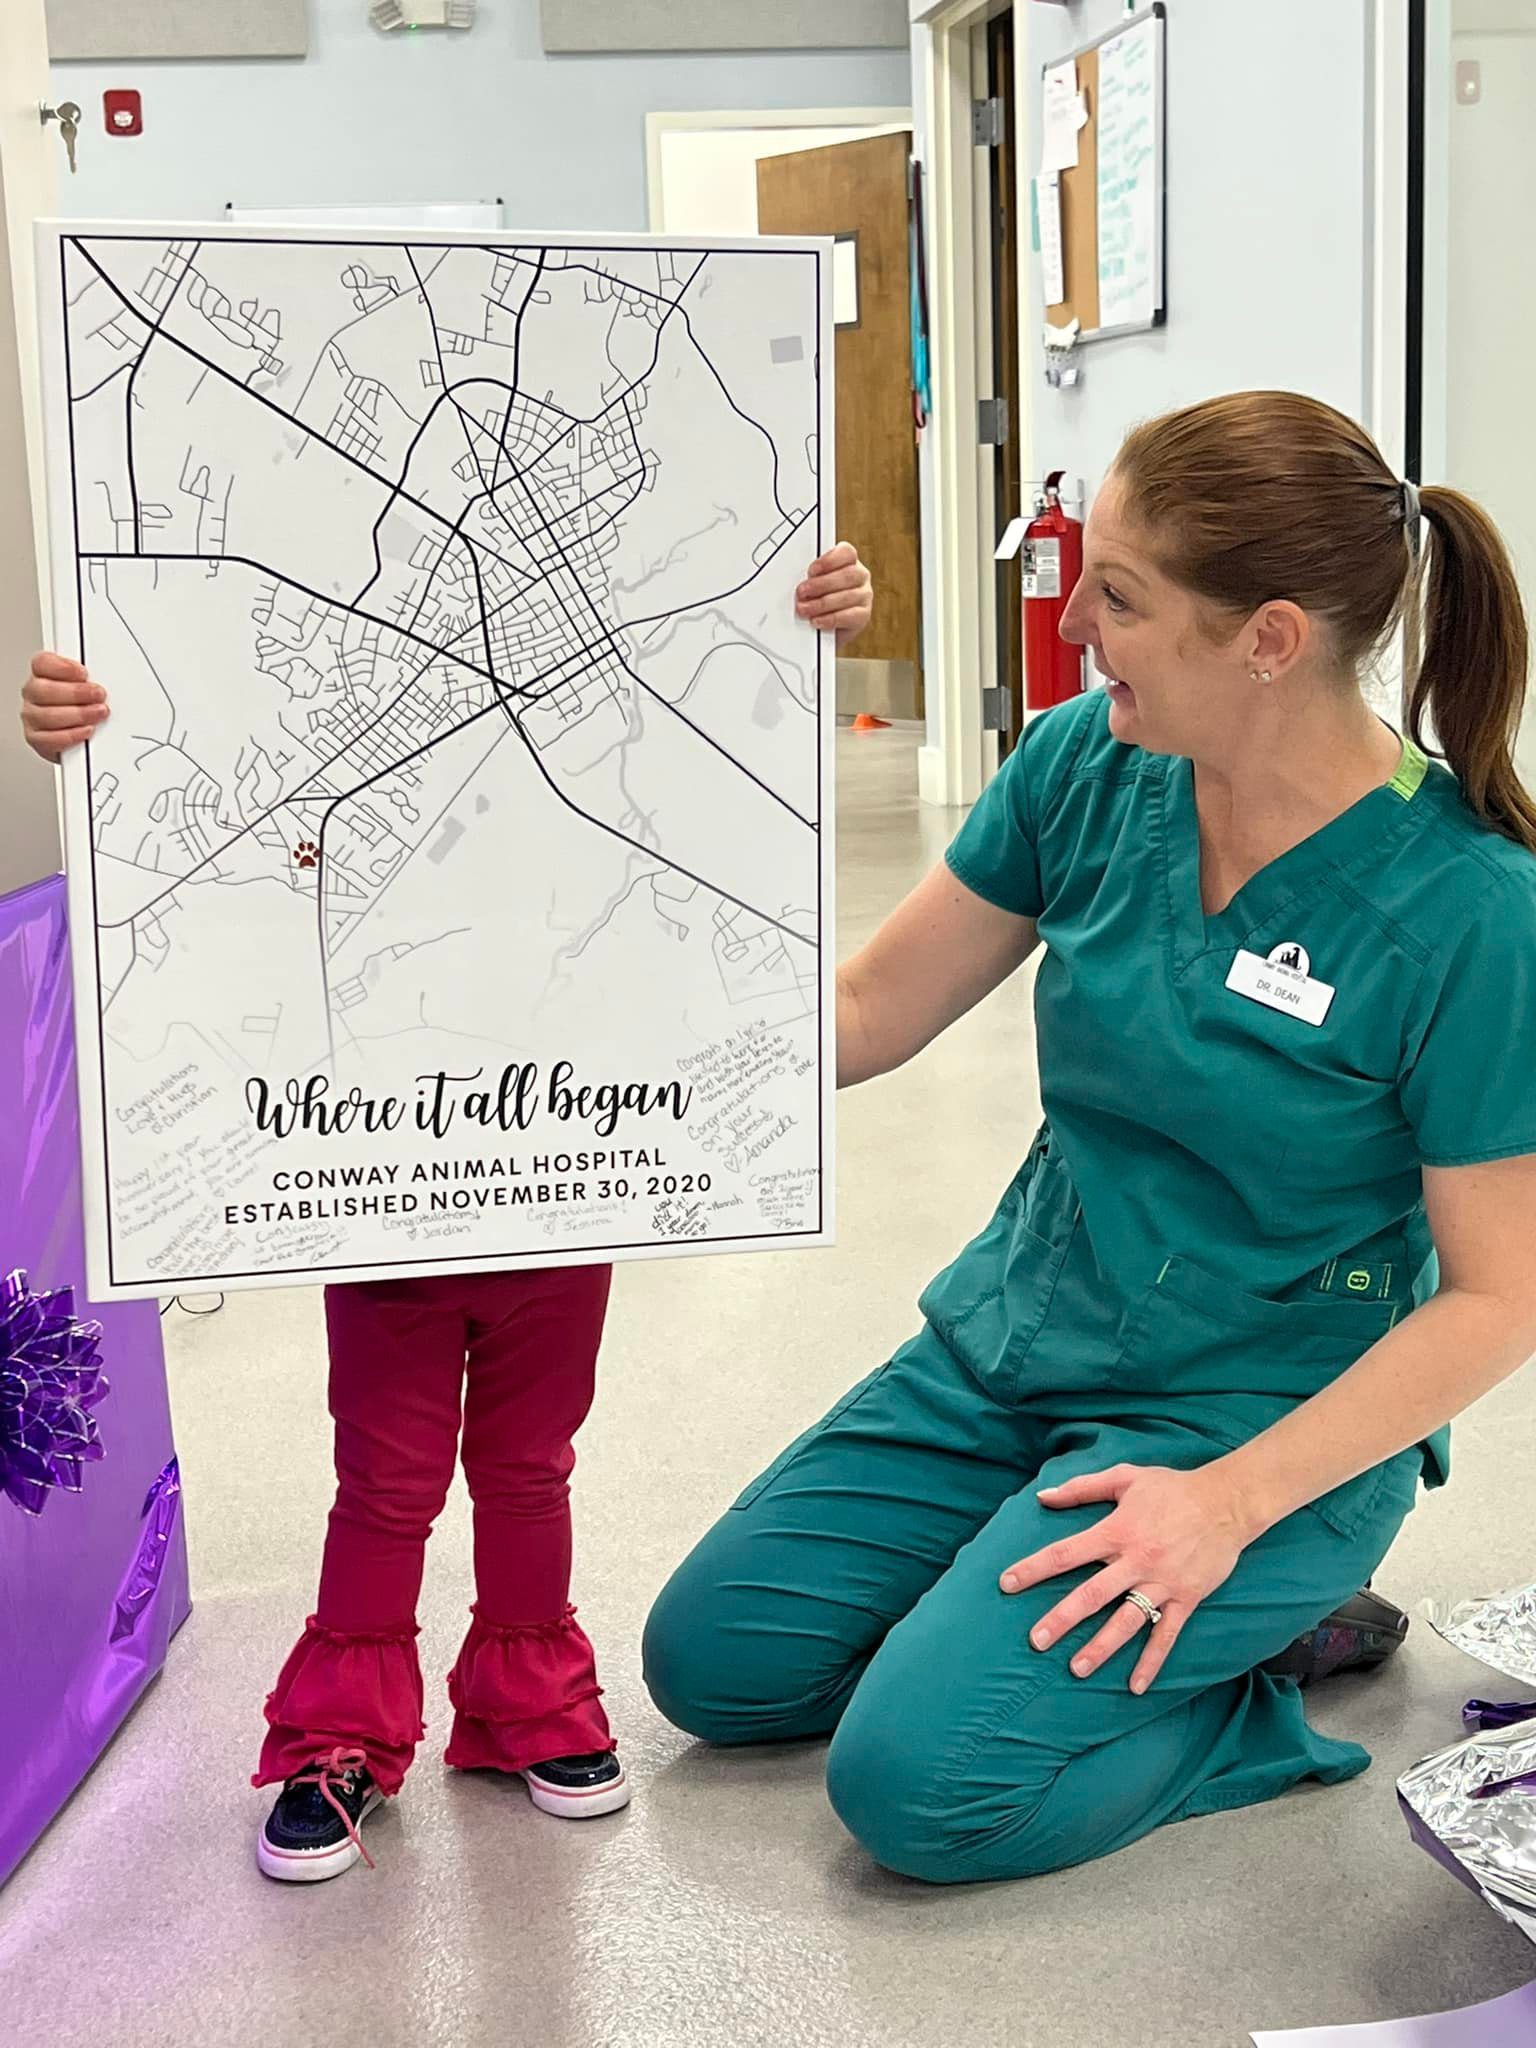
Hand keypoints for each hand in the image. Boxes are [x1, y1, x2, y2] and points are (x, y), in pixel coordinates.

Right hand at [21, 653, 107, 760]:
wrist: (73, 736)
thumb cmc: (80, 703)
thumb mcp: (85, 683)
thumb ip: (87, 677)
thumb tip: (104, 676)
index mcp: (41, 674)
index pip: (42, 664)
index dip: (62, 668)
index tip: (84, 673)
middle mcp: (33, 694)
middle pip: (44, 690)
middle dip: (76, 693)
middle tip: (99, 695)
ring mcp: (33, 717)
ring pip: (47, 716)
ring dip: (78, 714)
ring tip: (98, 713)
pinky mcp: (37, 739)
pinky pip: (50, 739)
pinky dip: (71, 735)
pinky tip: (87, 730)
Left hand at [797, 543, 872, 646]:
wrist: (825, 629)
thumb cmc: (818, 598)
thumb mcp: (813, 584)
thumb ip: (810, 577)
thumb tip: (799, 581)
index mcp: (848, 561)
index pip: (846, 553)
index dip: (829, 560)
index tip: (811, 570)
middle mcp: (860, 576)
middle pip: (847, 575)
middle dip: (821, 584)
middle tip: (802, 592)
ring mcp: (864, 596)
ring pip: (847, 596)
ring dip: (822, 604)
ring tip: (804, 609)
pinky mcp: (863, 615)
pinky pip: (849, 616)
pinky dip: (830, 619)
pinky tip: (817, 620)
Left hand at [999, 1462, 1255, 1694]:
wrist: (1227, 1503)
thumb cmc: (1172, 1488)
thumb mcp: (1125, 1478)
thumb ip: (1082, 1488)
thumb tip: (1043, 1496)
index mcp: (1116, 1531)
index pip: (1066, 1552)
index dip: (1034, 1567)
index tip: (1006, 1583)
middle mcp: (1135, 1561)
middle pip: (1091, 1594)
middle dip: (1061, 1619)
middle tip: (1036, 1641)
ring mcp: (1162, 1583)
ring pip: (1126, 1621)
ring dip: (1101, 1647)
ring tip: (1076, 1669)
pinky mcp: (1186, 1598)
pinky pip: (1166, 1635)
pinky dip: (1152, 1661)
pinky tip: (1136, 1686)